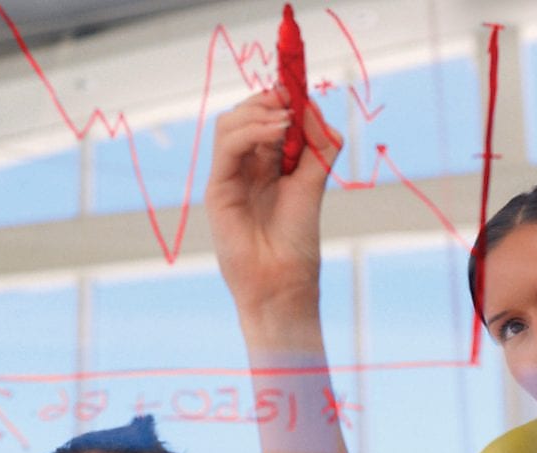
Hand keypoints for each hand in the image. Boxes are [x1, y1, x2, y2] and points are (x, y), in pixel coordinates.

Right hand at [206, 90, 342, 325]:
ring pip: (230, 123)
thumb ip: (319, 147)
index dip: (280, 97)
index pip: (267, 116)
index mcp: (269, 164)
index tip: (299, 85)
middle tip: (292, 98)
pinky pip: (227, 145)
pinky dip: (251, 131)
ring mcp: (229, 176)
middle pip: (246, 113)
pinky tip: (277, 132)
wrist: (283, 282)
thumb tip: (313, 108)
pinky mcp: (218, 188)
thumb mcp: (315, 185)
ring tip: (286, 121)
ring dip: (260, 112)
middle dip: (269, 99)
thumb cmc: (298, 242)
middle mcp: (246, 166)